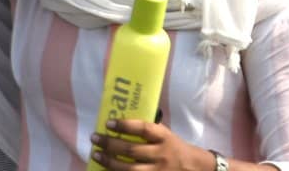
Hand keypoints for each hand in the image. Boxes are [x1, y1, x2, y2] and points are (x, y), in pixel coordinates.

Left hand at [90, 119, 216, 169]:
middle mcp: (161, 155)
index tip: (108, 123)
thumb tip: (120, 122)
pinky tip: (106, 170)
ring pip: (129, 169)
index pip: (144, 129)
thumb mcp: (165, 135)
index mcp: (164, 138)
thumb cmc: (173, 147)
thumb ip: (148, 131)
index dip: (125, 125)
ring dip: (109, 162)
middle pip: (132, 150)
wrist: (193, 168)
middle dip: (110, 144)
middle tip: (94, 138)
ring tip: (96, 155)